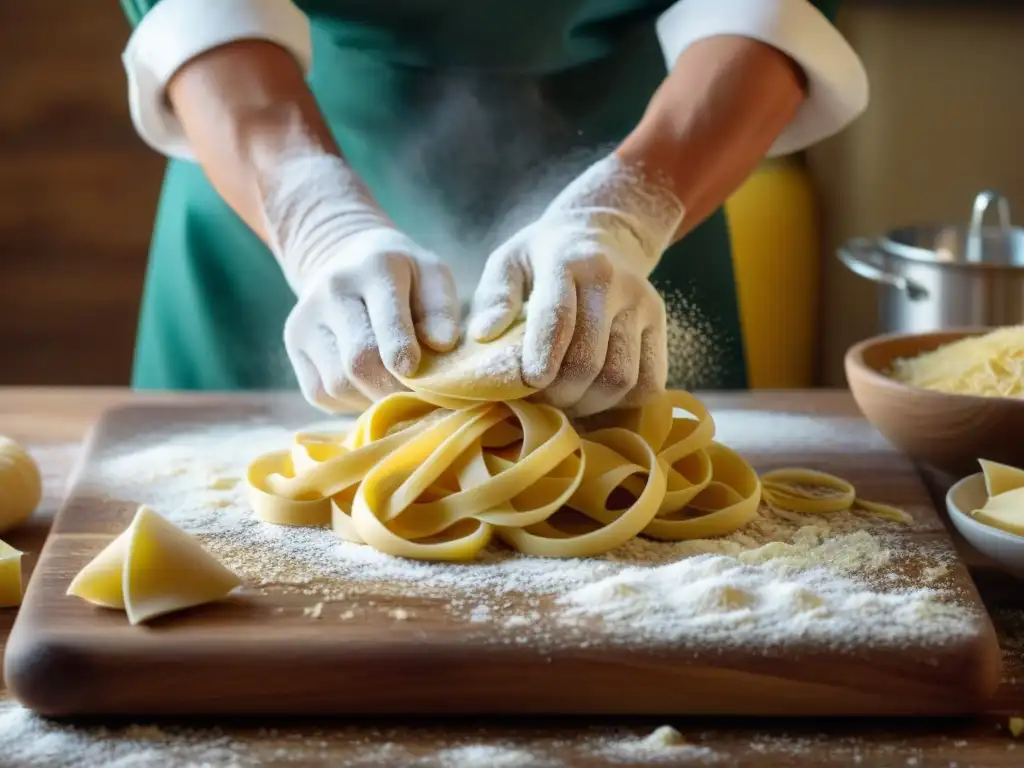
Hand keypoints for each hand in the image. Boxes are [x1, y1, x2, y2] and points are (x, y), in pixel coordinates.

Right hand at [259, 153, 459, 410]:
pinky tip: (367, 387)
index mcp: (375, 268)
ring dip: (371, 398)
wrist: (347, 259)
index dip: (403, 354)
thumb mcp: (432, 276)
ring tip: (393, 388)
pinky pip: (320, 393)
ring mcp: (306, 319)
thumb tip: (441, 344)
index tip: (416, 372)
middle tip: (416, 396)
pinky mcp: (294, 344)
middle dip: (392, 389)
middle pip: (359, 362)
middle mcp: (331, 290)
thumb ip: (441, 309)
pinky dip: (349, 402)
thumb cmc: (404, 277)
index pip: (387, 322)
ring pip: (338, 384)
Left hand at [468, 154, 685, 416]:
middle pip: (590, 358)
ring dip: (590, 402)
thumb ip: (495, 296)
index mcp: (568, 261)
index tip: (530, 382)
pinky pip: (650, 380)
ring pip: (621, 376)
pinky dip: (623, 401)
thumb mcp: (509, 260)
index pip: (558, 315)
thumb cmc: (544, 255)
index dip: (544, 355)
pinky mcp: (659, 323)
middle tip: (540, 400)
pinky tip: (597, 395)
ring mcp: (642, 303)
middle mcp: (612, 281)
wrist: (604, 231)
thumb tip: (484, 334)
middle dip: (561, 392)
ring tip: (566, 402)